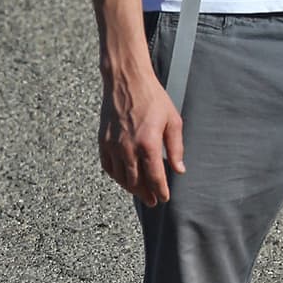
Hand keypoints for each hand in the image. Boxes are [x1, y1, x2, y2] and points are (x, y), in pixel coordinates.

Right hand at [99, 68, 183, 206]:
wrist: (126, 81)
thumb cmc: (153, 98)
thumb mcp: (172, 121)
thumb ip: (176, 147)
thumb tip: (179, 170)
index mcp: (148, 143)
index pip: (155, 177)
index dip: (160, 190)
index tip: (164, 198)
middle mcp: (128, 148)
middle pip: (136, 181)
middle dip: (145, 194)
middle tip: (152, 201)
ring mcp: (113, 145)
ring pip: (120, 177)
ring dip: (130, 188)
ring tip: (140, 193)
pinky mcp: (103, 141)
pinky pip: (107, 166)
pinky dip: (115, 176)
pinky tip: (123, 179)